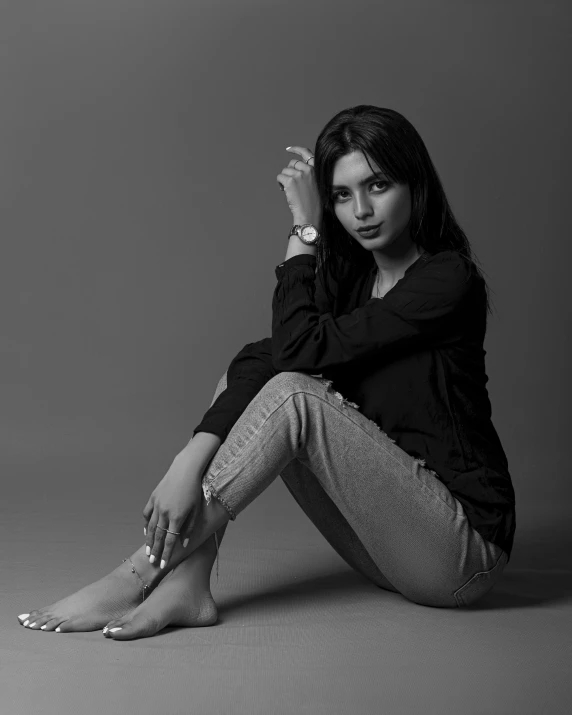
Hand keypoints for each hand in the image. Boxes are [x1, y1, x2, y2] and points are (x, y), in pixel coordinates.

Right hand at [142, 454, 203, 569]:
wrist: (185, 470)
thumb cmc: (195, 490)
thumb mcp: (196, 510)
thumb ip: (190, 528)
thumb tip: (183, 544)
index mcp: (177, 517)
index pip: (169, 541)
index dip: (166, 554)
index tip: (163, 564)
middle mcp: (164, 512)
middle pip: (158, 536)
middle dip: (155, 550)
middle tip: (151, 562)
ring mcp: (157, 505)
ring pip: (150, 526)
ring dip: (148, 540)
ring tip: (147, 551)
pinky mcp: (153, 497)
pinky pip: (147, 513)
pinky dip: (145, 523)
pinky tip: (146, 531)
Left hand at [277, 146, 321, 228]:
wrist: (310, 215)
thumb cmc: (313, 204)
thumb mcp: (316, 185)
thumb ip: (308, 174)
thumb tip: (293, 169)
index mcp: (316, 169)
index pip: (306, 153)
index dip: (296, 149)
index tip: (288, 149)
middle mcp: (309, 169)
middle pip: (292, 163)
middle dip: (289, 172)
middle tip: (290, 184)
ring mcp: (299, 174)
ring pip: (285, 171)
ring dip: (284, 179)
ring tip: (289, 190)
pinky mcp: (290, 181)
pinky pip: (280, 177)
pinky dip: (279, 184)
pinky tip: (284, 191)